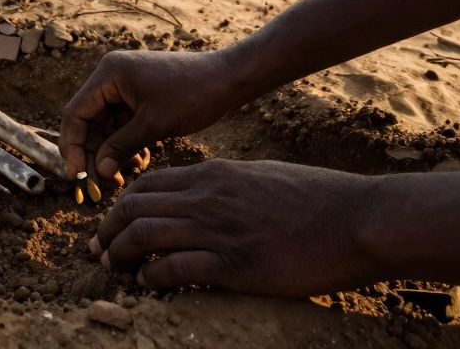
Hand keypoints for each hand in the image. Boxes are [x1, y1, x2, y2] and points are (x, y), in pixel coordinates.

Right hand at [59, 50, 249, 182]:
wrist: (229, 79)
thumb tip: (98, 172)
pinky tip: (139, 163)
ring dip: (112, 153)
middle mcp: (112, 78)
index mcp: (109, 74)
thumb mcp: (154, 124)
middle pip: (89, 122)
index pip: (76, 113)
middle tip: (101, 184)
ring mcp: (126, 88)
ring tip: (123, 176)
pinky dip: (127, 145)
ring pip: (106, 127)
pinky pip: (123, 125)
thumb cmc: (194, 94)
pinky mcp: (140, 98)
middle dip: (94, 154)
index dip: (72, 146)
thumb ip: (121, 147)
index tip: (76, 176)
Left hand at [91, 159, 378, 296]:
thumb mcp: (261, 177)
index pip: (146, 183)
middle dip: (108, 230)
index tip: (115, 223)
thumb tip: (200, 195)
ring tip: (115, 269)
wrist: (359, 220)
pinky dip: (152, 277)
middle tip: (100, 250)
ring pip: (143, 235)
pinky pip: (173, 269)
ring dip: (120, 255)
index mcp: (214, 175)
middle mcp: (208, 198)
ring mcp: (219, 231)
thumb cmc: (318, 200)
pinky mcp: (235, 265)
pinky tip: (150, 284)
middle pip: (133, 208)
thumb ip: (225, 185)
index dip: (121, 204)